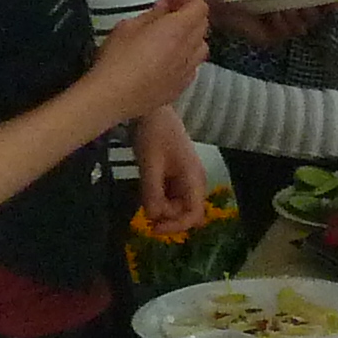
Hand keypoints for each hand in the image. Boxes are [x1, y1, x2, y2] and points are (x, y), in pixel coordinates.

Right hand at [89, 0, 211, 122]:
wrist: (112, 98)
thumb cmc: (116, 59)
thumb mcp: (128, 27)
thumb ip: (152, 15)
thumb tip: (165, 7)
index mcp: (177, 30)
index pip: (199, 7)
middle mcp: (188, 50)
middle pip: (202, 25)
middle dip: (188, 14)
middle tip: (168, 12)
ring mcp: (187, 71)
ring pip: (201, 47)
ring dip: (191, 36)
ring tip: (171, 36)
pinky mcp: (180, 88)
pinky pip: (192, 67)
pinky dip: (185, 57)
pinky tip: (167, 59)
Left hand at [134, 105, 211, 231]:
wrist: (152, 110)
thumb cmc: (153, 133)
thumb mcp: (150, 165)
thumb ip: (153, 193)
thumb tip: (153, 217)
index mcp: (193, 178)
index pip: (194, 214)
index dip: (176, 226)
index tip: (154, 228)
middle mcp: (194, 180)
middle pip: (186, 212)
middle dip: (167, 217)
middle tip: (144, 213)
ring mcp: (186, 177)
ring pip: (177, 205)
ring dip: (161, 208)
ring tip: (144, 198)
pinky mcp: (176, 174)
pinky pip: (171, 194)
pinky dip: (159, 198)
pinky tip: (146, 191)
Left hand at [208, 0, 328, 38]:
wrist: (227, 0)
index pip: (323, 0)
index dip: (331, 2)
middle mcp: (295, 10)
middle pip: (317, 15)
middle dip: (309, 9)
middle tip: (297, 3)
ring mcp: (286, 25)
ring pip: (304, 26)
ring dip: (291, 16)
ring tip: (276, 8)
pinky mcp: (275, 38)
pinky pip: (288, 34)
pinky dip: (280, 25)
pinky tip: (269, 18)